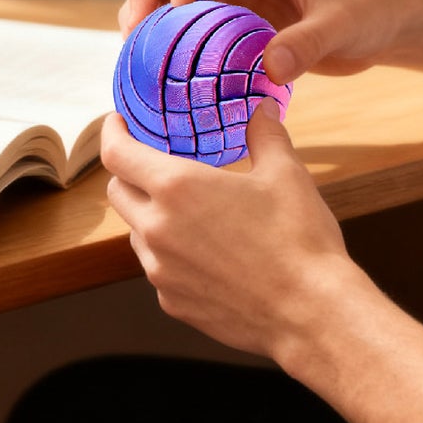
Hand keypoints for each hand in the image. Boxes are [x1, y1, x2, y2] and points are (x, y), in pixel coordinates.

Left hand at [102, 99, 355, 357]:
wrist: (310, 314)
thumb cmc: (299, 240)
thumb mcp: (286, 174)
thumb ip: (265, 134)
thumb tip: (262, 108)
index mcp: (178, 188)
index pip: (117, 154)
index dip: (112, 133)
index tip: (118, 122)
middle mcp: (158, 229)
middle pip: (117, 192)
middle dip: (128, 173)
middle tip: (155, 163)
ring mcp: (161, 271)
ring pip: (136, 233)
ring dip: (151, 216)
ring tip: (190, 211)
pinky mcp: (172, 302)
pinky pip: (158, 269)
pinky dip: (171, 254)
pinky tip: (207, 253)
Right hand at [119, 0, 406, 84]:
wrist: (384, 21)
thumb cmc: (368, 12)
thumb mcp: (342, 26)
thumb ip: (308, 43)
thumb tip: (269, 66)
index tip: (171, 13)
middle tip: (133, 31)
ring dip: (149, 13)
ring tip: (133, 49)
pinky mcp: (235, 15)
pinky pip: (191, 21)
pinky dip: (170, 36)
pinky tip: (157, 64)